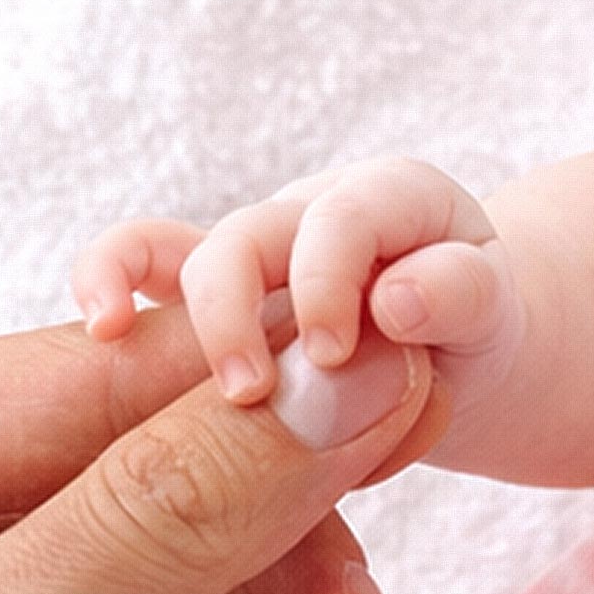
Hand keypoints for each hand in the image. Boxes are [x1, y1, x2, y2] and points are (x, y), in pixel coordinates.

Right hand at [75, 158, 526, 429]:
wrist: (468, 351)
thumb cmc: (480, 327)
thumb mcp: (494, 309)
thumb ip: (461, 296)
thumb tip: (399, 300)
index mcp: (390, 199)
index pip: (344, 218)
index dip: (328, 281)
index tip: (334, 356)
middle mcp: (308, 214)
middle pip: (245, 238)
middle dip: (237, 314)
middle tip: (250, 395)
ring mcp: (254, 254)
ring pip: (179, 257)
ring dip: (181, 327)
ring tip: (176, 381)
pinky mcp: (216, 297)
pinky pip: (146, 272)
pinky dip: (112, 285)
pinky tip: (99, 331)